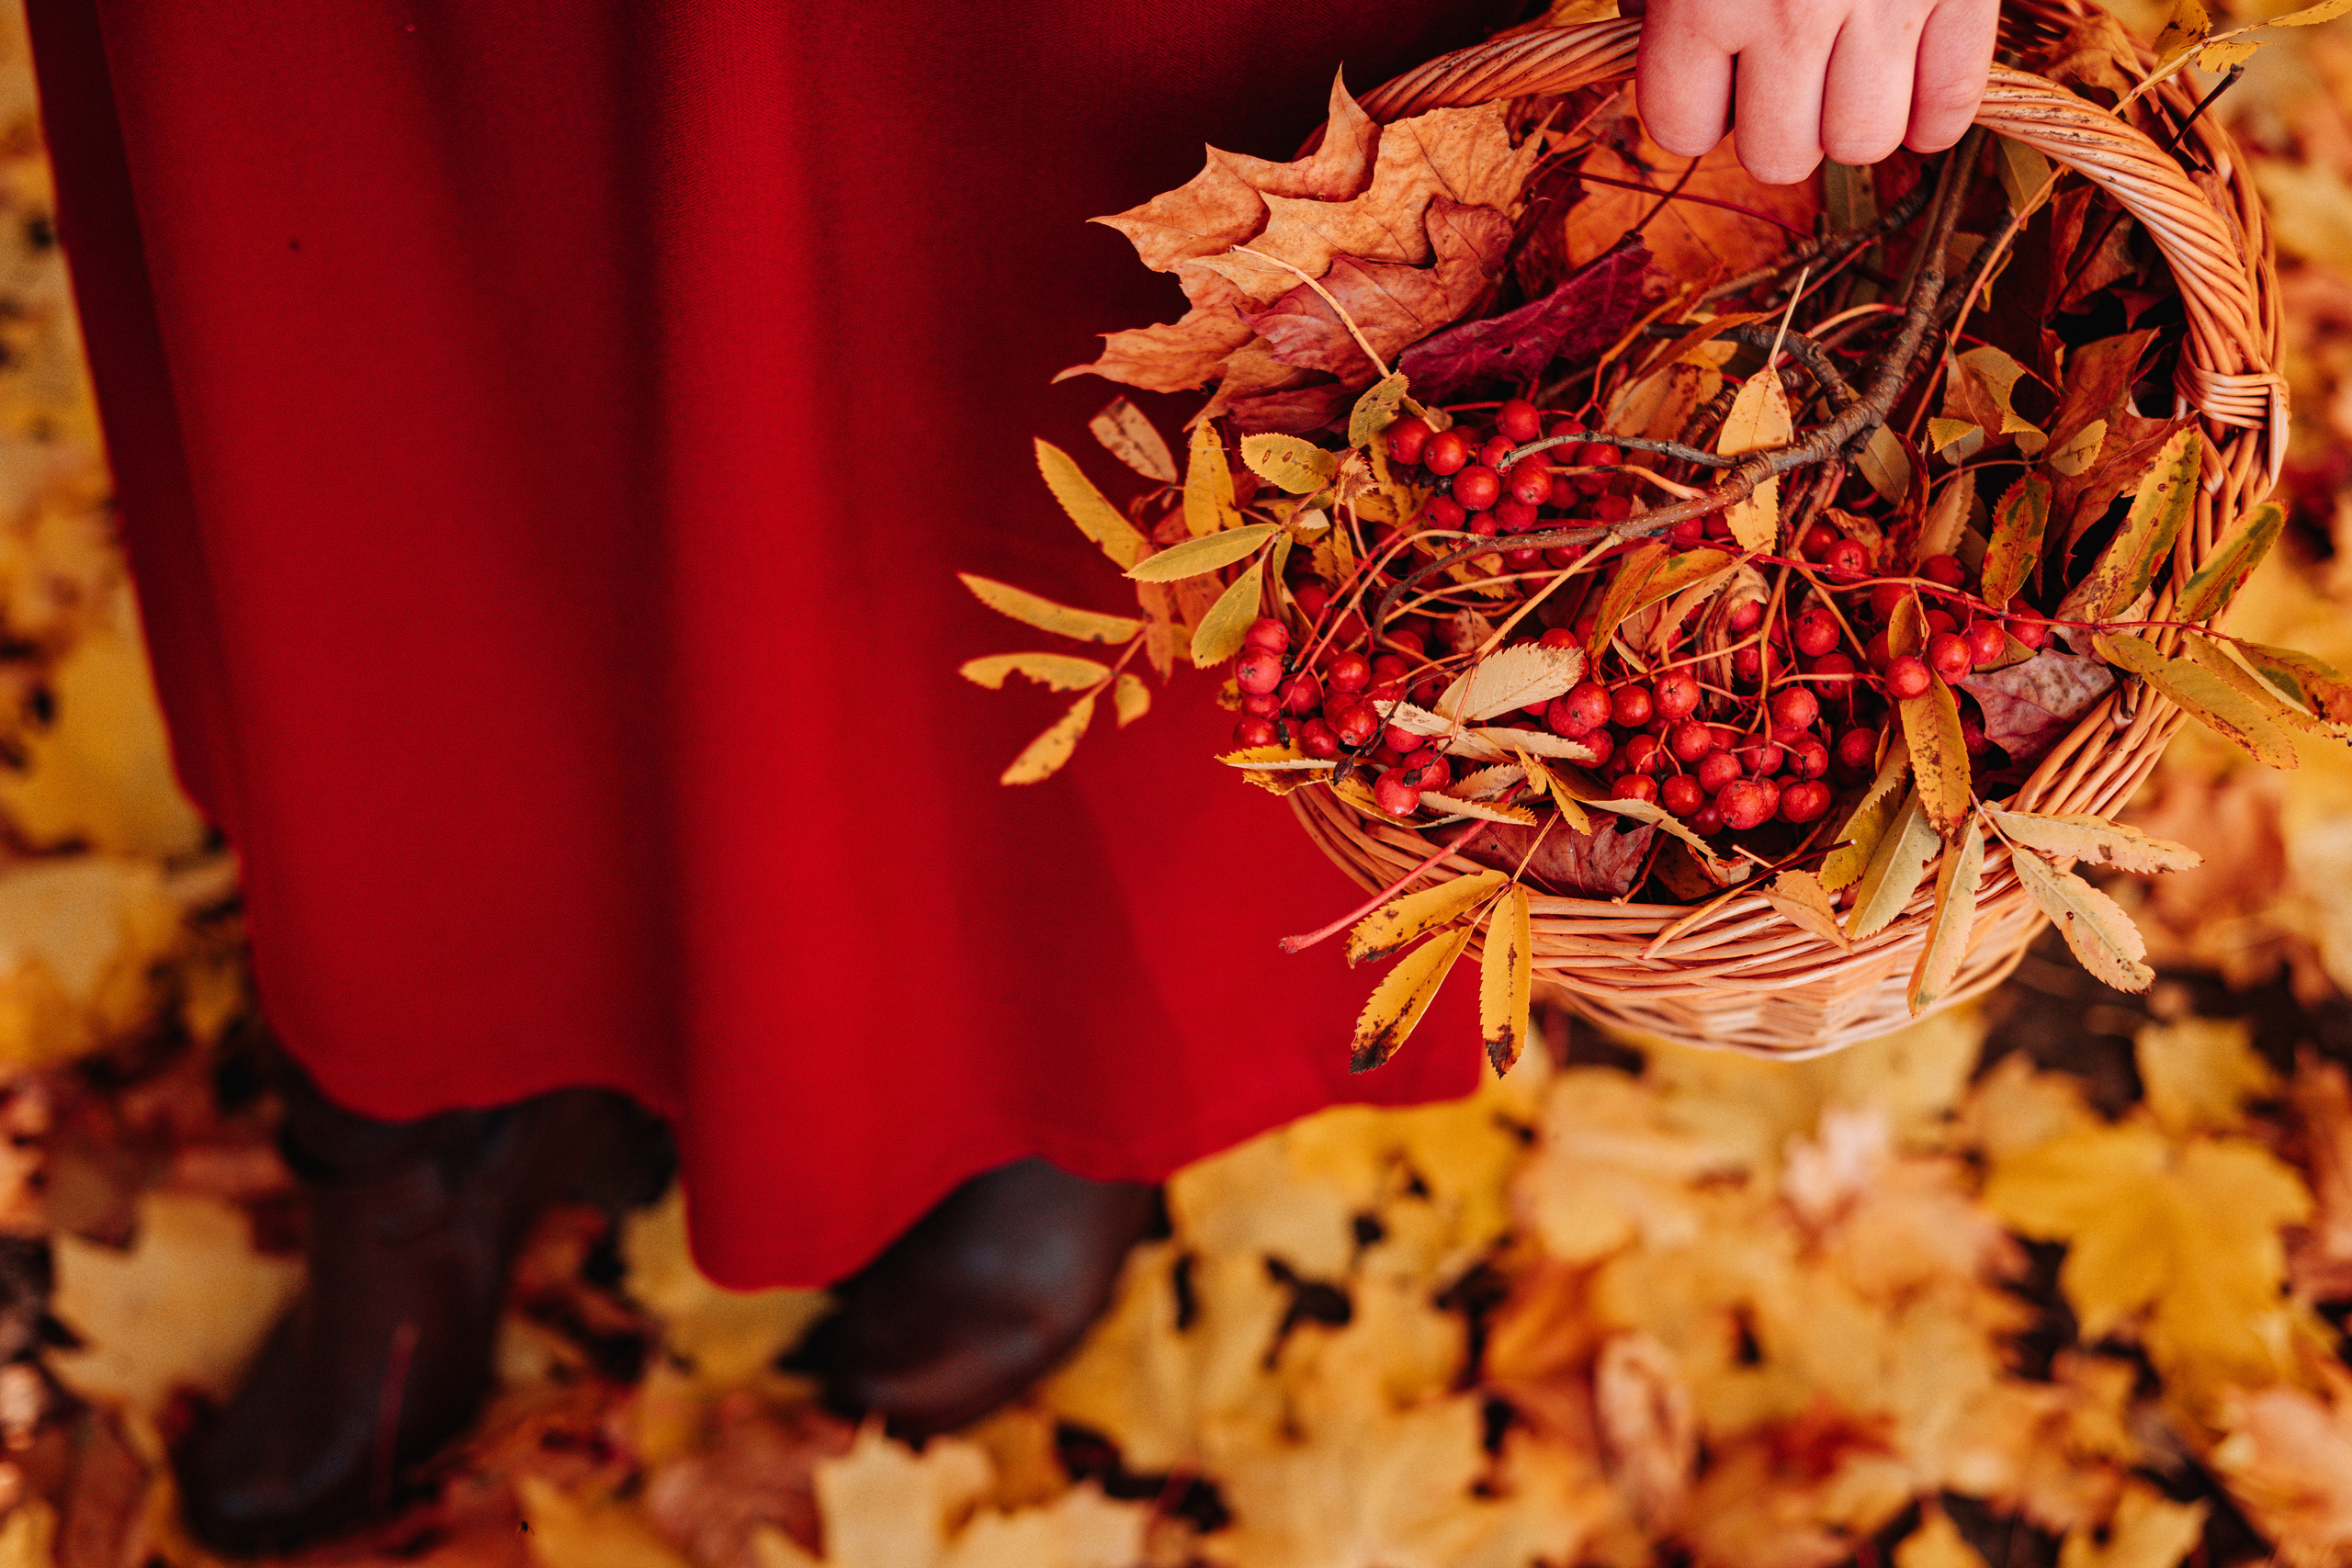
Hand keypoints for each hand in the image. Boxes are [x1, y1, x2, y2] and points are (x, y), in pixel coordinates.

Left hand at [1624, 0, 1999, 185]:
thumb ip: (1663, 4)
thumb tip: (1675, 80)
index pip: (1683, 129)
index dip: (1695, 108)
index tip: (1711, 73)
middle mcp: (1794, 8)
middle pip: (1779, 157)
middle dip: (1776, 126)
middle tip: (1783, 74)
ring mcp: (1887, 3)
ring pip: (1863, 145)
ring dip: (1850, 121)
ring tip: (1844, 70)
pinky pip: (1949, 108)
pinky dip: (1933, 117)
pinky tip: (1908, 87)